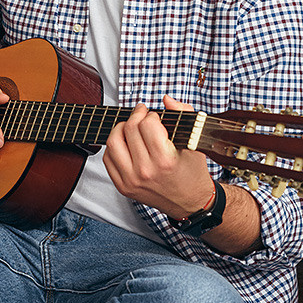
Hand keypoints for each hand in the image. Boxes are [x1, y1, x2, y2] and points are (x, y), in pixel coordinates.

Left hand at [103, 95, 214, 217]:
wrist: (191, 203)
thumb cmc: (193, 171)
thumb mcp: (194, 141)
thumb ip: (183, 114)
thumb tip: (166, 99)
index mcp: (165, 160)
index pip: (147, 124)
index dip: (151, 114)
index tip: (156, 116)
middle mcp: (146, 171)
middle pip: (129, 129)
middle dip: (136, 116)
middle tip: (142, 114)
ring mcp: (131, 180)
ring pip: (113, 142)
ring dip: (121, 128)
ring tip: (131, 127)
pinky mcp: (123, 187)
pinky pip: (108, 159)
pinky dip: (114, 146)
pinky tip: (125, 143)